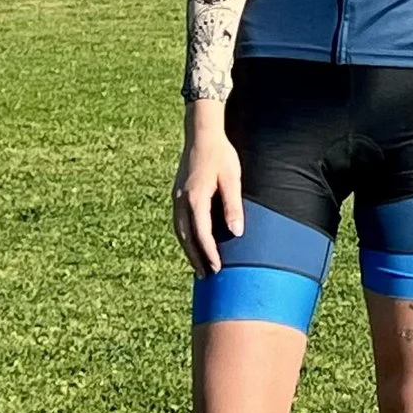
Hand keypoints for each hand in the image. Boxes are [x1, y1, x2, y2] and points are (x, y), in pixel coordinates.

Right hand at [172, 106, 242, 273]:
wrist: (202, 135)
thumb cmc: (221, 156)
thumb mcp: (232, 179)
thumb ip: (233, 206)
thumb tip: (236, 232)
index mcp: (195, 199)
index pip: (202, 234)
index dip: (209, 253)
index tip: (217, 269)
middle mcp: (181, 202)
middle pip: (186, 237)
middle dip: (196, 258)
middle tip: (206, 276)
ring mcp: (176, 198)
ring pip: (180, 231)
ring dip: (188, 250)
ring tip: (199, 266)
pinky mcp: (177, 195)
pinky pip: (179, 222)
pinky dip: (186, 237)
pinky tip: (193, 243)